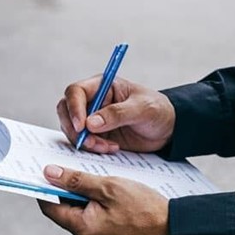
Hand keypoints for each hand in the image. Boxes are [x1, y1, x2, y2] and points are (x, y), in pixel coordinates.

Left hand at [38, 165, 172, 234]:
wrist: (176, 231)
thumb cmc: (147, 211)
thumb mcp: (109, 187)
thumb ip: (77, 181)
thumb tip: (50, 174)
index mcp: (82, 228)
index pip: (49, 206)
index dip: (46, 187)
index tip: (47, 171)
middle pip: (65, 209)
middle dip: (70, 188)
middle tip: (78, 168)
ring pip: (82, 213)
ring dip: (87, 195)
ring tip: (101, 179)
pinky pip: (96, 219)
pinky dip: (99, 205)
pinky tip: (112, 192)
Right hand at [57, 76, 175, 153]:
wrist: (168, 130)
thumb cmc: (158, 111)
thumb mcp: (142, 108)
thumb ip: (117, 113)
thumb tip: (90, 123)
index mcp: (102, 86)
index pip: (76, 92)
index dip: (74, 108)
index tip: (81, 125)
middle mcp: (92, 101)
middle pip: (66, 111)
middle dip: (74, 129)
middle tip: (89, 141)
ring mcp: (92, 119)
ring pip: (71, 129)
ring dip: (84, 141)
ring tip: (106, 147)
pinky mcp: (95, 136)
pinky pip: (82, 143)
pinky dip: (91, 149)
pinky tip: (110, 149)